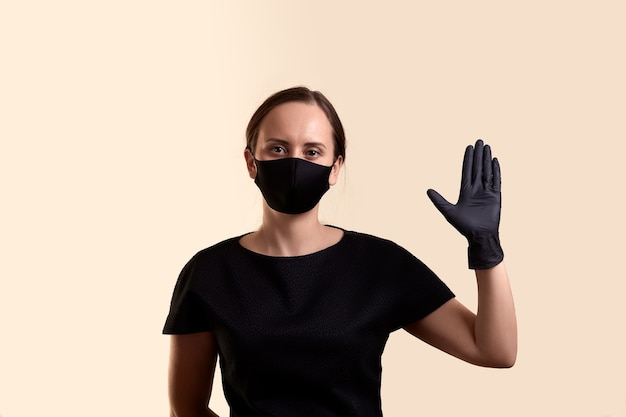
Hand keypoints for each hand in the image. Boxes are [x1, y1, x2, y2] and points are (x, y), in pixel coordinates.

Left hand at [427, 139, 503, 268]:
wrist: (479, 236)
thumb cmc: (464, 226)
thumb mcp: (448, 211)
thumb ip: (438, 200)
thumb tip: (427, 190)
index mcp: (466, 191)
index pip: (467, 171)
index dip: (468, 159)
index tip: (469, 148)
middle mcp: (477, 189)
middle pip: (477, 167)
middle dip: (478, 155)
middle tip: (479, 141)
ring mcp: (487, 192)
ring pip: (487, 171)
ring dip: (486, 159)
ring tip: (487, 146)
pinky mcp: (496, 196)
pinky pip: (496, 180)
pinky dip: (495, 170)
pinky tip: (494, 160)